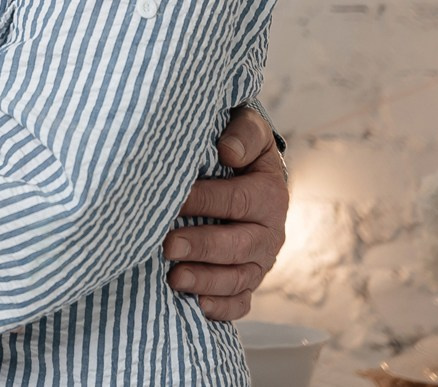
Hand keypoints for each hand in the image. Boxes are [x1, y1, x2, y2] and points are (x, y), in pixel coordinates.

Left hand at [165, 105, 288, 319]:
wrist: (247, 170)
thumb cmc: (238, 147)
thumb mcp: (248, 130)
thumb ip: (243, 133)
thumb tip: (227, 151)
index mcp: (269, 193)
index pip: (238, 200)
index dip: (205, 201)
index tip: (173, 201)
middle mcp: (270, 231)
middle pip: (238, 245)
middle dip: (202, 246)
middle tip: (167, 245)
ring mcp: (260, 260)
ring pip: (239, 278)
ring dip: (207, 281)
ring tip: (174, 278)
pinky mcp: (248, 280)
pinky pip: (241, 303)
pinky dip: (222, 308)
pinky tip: (198, 306)